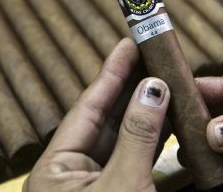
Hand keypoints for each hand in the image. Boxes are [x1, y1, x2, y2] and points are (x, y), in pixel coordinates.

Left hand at [23, 38, 169, 191]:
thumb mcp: (122, 185)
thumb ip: (137, 137)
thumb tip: (152, 90)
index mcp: (56, 170)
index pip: (86, 109)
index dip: (110, 74)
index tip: (127, 46)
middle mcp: (73, 173)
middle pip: (105, 118)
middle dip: (130, 86)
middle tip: (150, 56)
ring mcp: (97, 183)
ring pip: (124, 137)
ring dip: (145, 109)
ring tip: (163, 79)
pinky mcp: (119, 191)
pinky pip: (136, 156)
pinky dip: (153, 136)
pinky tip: (166, 116)